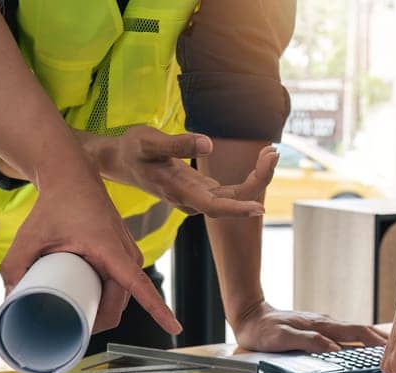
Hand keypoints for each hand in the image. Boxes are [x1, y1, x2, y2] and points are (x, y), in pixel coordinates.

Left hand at [0, 168, 180, 334]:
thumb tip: (11, 299)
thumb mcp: (29, 236)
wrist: (73, 179)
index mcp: (110, 249)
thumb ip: (14, 266)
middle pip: (120, 304)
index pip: (140, 286)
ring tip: (72, 311)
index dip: (158, 310)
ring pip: (120, 297)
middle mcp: (127, 254)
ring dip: (101, 310)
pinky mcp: (125, 257)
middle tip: (67, 327)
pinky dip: (106, 298)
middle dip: (99, 322)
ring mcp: (129, 255)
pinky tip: (88, 302)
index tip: (175, 329)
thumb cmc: (55, 205)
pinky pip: (121, 287)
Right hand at [86, 128, 275, 217]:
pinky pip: (232, 189)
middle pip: (231, 200)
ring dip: (256, 177)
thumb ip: (177, 143)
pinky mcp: (203, 189)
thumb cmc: (133, 150)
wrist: (122, 161)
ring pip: (235, 195)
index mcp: (179, 191)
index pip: (213, 206)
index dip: (237, 209)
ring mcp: (198, 196)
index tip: (259, 207)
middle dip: (256, 180)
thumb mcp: (149, 141)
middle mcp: (191, 199)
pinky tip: (262, 156)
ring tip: (271, 151)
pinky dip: (249, 174)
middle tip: (272, 153)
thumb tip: (209, 144)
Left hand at [230, 301, 387, 353]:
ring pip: (354, 332)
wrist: (249, 317)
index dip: (376, 341)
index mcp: (321, 326)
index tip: (393, 350)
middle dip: (382, 339)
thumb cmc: (263, 330)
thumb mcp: (282, 338)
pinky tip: (363, 346)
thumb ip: (309, 343)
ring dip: (372, 339)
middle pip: (361, 330)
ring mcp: (323, 325)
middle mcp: (325, 323)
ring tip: (390, 349)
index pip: (357, 332)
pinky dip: (358, 339)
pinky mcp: (318, 329)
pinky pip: (344, 334)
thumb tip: (334, 350)